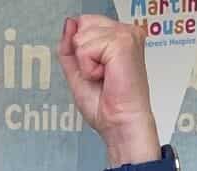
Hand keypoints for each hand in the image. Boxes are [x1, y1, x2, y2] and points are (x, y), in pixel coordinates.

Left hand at [56, 16, 158, 160]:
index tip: (97, 68)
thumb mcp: (78, 70)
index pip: (86, 21)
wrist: (119, 123)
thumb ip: (70, 46)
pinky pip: (85, 48)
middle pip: (82, 24)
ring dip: (85, 63)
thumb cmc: (107, 104)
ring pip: (81, 36)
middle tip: (101, 74)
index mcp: (120, 36)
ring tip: (104, 76)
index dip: (81, 47)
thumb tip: (70, 23)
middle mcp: (126, 32)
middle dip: (82, 53)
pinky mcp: (122, 43)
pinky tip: (105, 76)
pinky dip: (88, 68)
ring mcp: (126, 35)